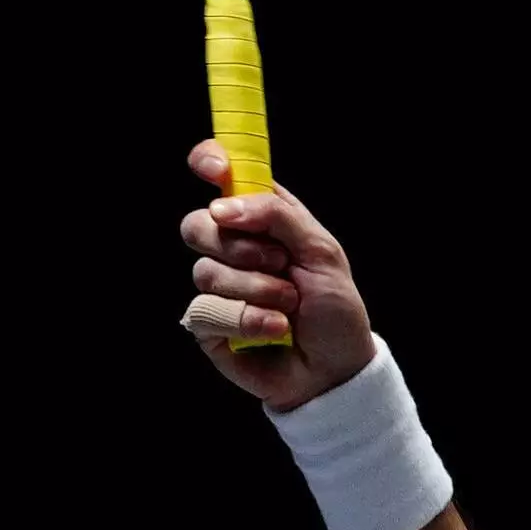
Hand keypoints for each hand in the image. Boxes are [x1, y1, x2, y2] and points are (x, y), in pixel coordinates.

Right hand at [174, 140, 376, 408]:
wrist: (334, 367)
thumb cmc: (334, 307)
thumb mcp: (321, 251)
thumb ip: (278, 217)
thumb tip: (222, 207)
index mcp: (261, 220)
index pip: (221, 177)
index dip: (209, 162)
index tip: (215, 170)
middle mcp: (234, 248)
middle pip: (196, 225)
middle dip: (240, 246)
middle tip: (278, 262)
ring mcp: (217, 286)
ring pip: (206, 271)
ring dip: (257, 290)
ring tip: (288, 305)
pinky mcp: (208, 323)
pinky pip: (207, 310)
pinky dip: (248, 320)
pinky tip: (272, 329)